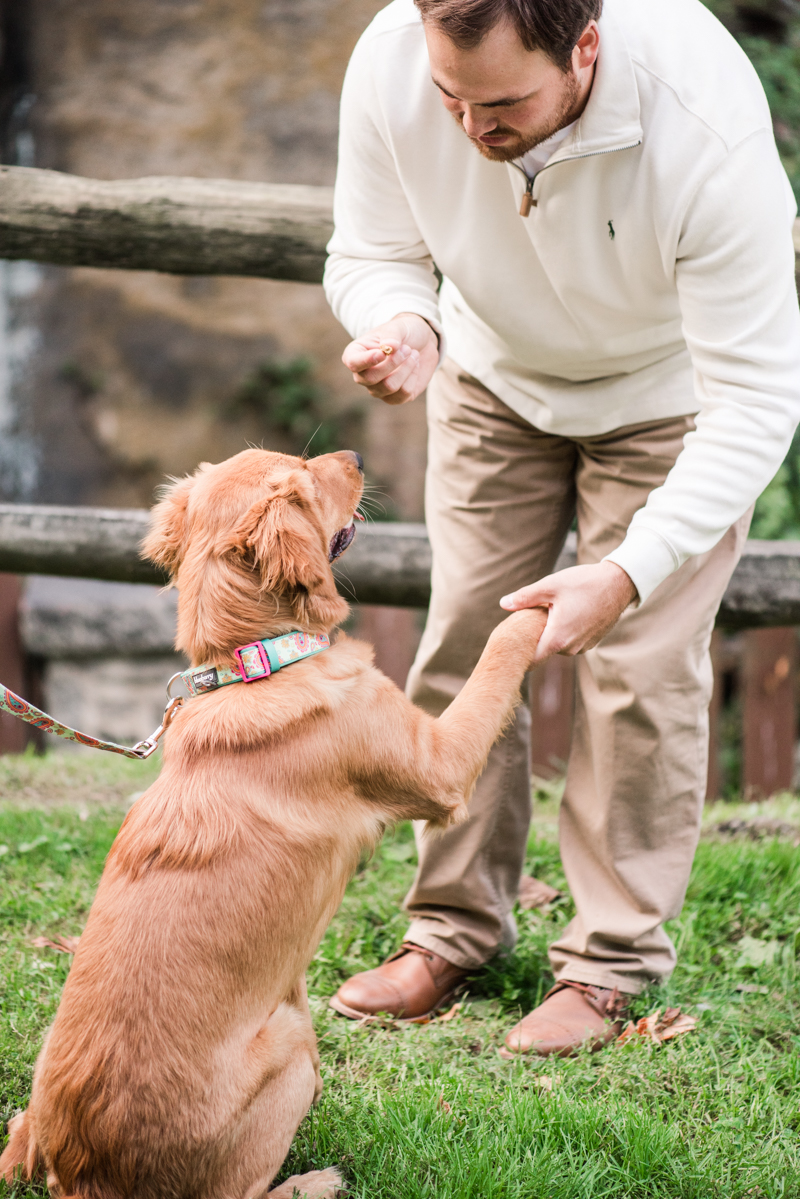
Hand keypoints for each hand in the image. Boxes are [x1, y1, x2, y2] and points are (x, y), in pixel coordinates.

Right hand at [341, 313, 438, 404]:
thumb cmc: (403, 333)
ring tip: (413, 354)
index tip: (382, 353)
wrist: (423, 344)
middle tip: (407, 349)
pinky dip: (413, 376)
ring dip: (406, 368)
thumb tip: (389, 346)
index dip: (366, 360)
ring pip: (389, 386)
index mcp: (356, 354)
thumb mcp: (398, 327)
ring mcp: (378, 389)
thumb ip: (391, 335)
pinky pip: (404, 393)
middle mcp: (363, 375)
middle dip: (392, 363)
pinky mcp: (395, 397)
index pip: (352, 363)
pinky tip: (415, 366)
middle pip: (371, 378)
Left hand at [499, 561, 637, 662]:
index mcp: (558, 638)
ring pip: (557, 645)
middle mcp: (571, 649)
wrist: (619, 583)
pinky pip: (571, 641)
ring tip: (549, 612)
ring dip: (551, 633)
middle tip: (527, 617)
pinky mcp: (592, 642)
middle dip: (534, 637)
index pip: (531, 658)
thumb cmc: (584, 582)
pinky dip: (565, 631)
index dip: (518, 653)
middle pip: (543, 650)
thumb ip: (525, 597)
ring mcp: (583, 647)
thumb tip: (503, 603)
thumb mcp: (550, 586)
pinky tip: (566, 613)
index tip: (510, 644)